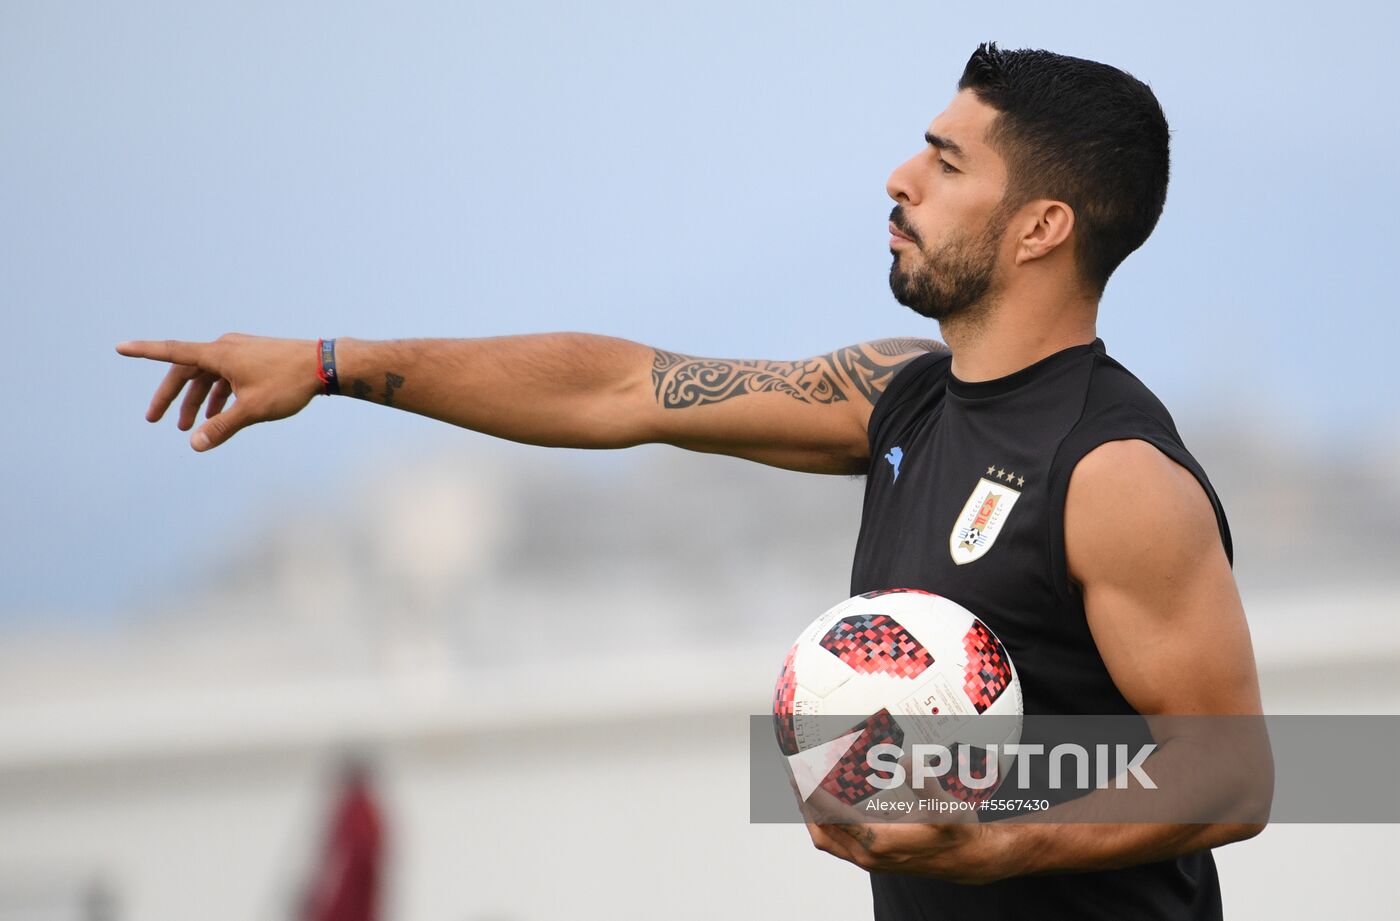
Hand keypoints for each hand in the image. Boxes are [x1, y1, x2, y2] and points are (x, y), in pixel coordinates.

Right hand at [116, 333, 321, 450]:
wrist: (326, 365)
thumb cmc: (289, 384)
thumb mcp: (252, 410)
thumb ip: (221, 427)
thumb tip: (194, 444)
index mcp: (219, 354)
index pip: (172, 352)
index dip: (145, 352)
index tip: (120, 348)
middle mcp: (225, 347)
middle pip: (187, 371)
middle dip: (171, 396)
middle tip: (155, 420)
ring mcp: (240, 351)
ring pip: (207, 376)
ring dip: (196, 400)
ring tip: (189, 427)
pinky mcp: (254, 358)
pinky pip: (226, 376)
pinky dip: (217, 395)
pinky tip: (217, 416)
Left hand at [791, 758, 1003, 883]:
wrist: (967, 860)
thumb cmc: (957, 833)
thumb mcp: (946, 805)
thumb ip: (925, 783)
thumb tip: (906, 762)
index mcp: (879, 842)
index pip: (833, 816)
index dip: (813, 793)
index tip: (799, 772)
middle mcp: (868, 855)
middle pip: (821, 829)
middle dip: (804, 802)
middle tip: (794, 774)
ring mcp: (869, 860)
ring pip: (827, 839)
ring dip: (812, 814)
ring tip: (803, 788)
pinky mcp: (873, 859)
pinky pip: (838, 842)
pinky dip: (827, 822)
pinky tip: (830, 802)